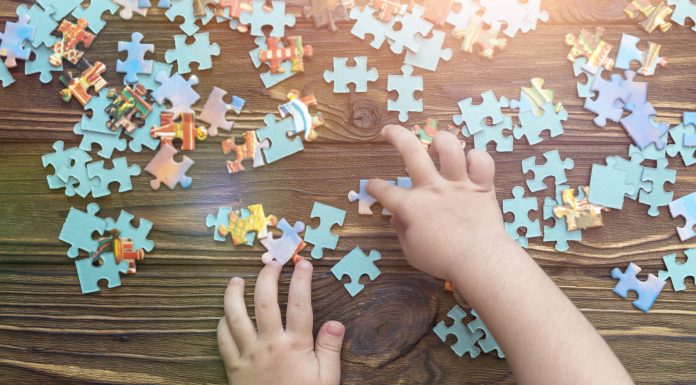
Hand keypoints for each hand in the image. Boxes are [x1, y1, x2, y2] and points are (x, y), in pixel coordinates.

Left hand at [217, 260, 344, 384]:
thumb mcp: (327, 379)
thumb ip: (330, 350)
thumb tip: (336, 323)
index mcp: (295, 346)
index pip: (300, 304)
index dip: (302, 280)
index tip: (303, 264)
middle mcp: (269, 345)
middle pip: (265, 302)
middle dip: (267, 277)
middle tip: (271, 263)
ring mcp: (248, 355)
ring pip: (235, 316)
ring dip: (234, 295)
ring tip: (236, 280)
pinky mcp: (233, 367)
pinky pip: (222, 340)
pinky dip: (221, 324)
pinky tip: (224, 314)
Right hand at [367, 125, 507, 281]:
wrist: (479, 261)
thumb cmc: (442, 260)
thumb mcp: (412, 252)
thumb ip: (402, 232)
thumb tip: (396, 218)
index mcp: (412, 206)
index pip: (385, 191)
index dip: (374, 186)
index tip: (371, 185)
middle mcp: (432, 188)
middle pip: (410, 151)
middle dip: (396, 136)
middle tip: (388, 131)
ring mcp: (458, 184)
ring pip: (449, 148)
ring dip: (441, 141)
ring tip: (436, 145)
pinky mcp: (481, 186)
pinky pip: (482, 161)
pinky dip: (477, 158)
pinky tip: (470, 163)